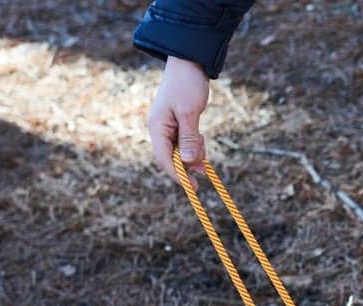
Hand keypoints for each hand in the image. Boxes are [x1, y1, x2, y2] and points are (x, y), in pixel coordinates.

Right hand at [148, 56, 209, 188]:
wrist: (190, 62)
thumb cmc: (187, 85)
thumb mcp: (190, 113)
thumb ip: (189, 139)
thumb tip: (188, 163)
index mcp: (157, 127)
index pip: (165, 159)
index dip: (178, 175)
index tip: (192, 187)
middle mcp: (159, 129)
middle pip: (172, 157)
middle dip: (188, 164)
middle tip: (205, 167)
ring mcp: (168, 127)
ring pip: (180, 151)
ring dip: (194, 153)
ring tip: (204, 144)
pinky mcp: (177, 123)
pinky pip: (185, 142)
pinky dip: (194, 145)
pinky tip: (202, 140)